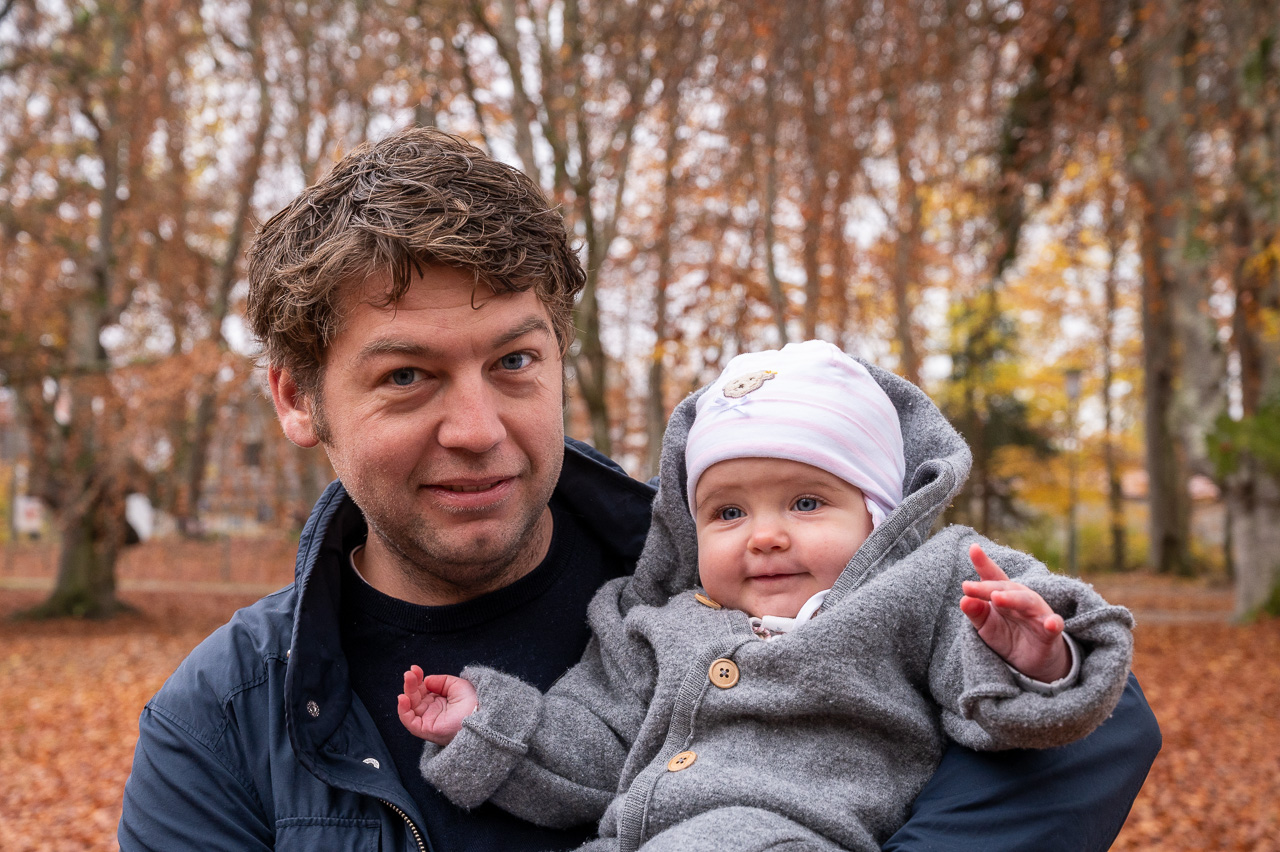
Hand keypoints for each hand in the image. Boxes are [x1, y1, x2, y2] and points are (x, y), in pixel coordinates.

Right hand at [397, 665, 478, 745]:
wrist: (481, 715)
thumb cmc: (473, 702)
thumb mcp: (457, 685)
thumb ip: (441, 681)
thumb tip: (426, 680)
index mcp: (439, 702)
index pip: (423, 690)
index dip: (418, 679)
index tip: (415, 669)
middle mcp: (432, 711)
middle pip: (415, 697)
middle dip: (411, 684)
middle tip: (410, 673)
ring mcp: (429, 720)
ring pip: (411, 707)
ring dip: (407, 692)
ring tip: (408, 679)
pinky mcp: (426, 729)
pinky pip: (410, 722)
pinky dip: (403, 710)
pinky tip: (403, 698)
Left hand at [959, 543, 1070, 682]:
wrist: (1033, 661)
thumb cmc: (1007, 636)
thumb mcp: (986, 626)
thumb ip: (976, 612)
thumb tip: (963, 599)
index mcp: (1003, 594)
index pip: (992, 577)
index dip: (983, 563)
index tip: (973, 548)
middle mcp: (1021, 599)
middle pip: (1006, 588)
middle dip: (987, 587)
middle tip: (967, 587)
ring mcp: (1037, 614)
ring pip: (1027, 601)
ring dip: (1013, 598)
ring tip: (997, 598)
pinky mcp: (1050, 632)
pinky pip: (1054, 625)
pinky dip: (1053, 623)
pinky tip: (1050, 623)